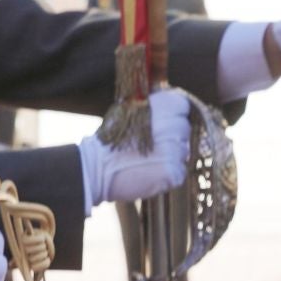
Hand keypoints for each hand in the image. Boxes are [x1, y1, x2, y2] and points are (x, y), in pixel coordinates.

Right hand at [78, 89, 190, 210]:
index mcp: (165, 105)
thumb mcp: (130, 111)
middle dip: (172, 138)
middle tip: (151, 146)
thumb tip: (169, 107)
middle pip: (184, 131)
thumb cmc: (111, 138)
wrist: (96, 167)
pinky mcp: (173, 172)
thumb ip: (153, 108)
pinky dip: (168, 174)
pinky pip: (179, 172)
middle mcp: (175, 125)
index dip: (173, 116)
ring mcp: (176, 150)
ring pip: (182, 153)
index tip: (163, 124)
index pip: (183, 107)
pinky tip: (150, 172)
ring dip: (170, 156)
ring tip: (147, 160)